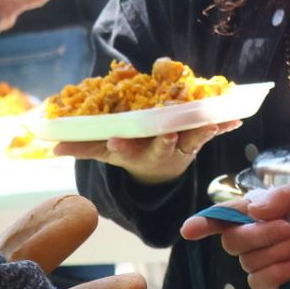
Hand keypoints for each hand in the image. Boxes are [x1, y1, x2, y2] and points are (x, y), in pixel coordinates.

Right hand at [53, 120, 240, 185]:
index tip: (114, 139)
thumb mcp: (106, 151)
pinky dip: (224, 125)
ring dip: (202, 131)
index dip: (119, 145)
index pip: (123, 150)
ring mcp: (180, 147)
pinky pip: (213, 133)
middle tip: (168, 133)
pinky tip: (237, 118)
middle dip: (164, 140)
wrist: (158, 170)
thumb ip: (83, 146)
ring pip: (191, 139)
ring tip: (212, 124)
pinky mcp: (198, 140)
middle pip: (162, 146)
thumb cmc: (130, 152)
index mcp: (133, 152)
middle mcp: (158, 150)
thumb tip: (53, 146)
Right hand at [180, 180, 289, 288]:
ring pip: (250, 262)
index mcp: (258, 213)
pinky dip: (279, 273)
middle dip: (260, 234)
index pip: (224, 217)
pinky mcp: (273, 284)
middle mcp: (255, 238)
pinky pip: (260, 283)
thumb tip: (254, 210)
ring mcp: (263, 262)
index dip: (204, 223)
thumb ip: (282, 197)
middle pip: (234, 241)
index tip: (189, 230)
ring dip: (279, 252)